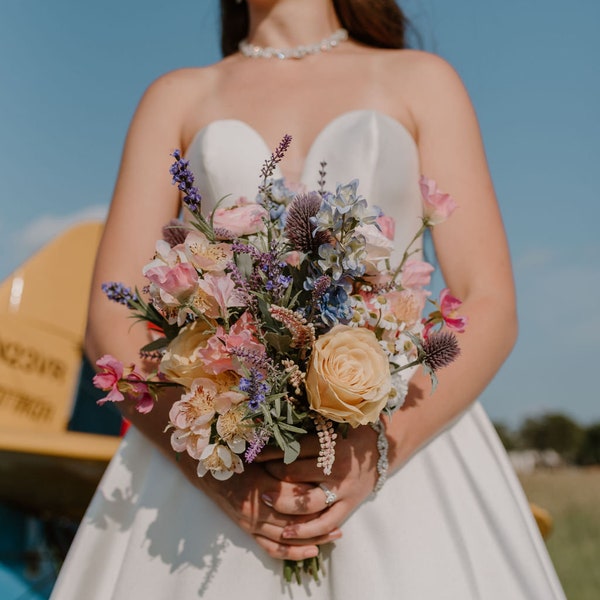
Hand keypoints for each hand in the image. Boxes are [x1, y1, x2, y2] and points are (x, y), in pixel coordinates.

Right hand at [192, 459, 342, 560]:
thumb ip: (282, 458)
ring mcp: (250, 522)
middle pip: (295, 521)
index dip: (316, 496)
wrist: (205, 466)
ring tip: (335, 535)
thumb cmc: (233, 453)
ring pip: (287, 537)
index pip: (295, 497)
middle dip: (320, 522)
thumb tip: (313, 460)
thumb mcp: (259, 451)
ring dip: (312, 539)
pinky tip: (312, 551)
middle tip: (342, 518)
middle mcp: (255, 508)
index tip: (335, 491)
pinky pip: (271, 548)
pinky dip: (292, 553)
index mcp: (260, 484)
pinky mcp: (247, 530)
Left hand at [258, 424, 378, 543]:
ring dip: (283, 503)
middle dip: (271, 474)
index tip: (254, 453)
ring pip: (308, 503)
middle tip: (255, 473)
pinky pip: (325, 523)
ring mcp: (343, 490)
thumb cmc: (350, 432)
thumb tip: (274, 421)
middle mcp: (337, 467)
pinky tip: (286, 533)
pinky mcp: (348, 506)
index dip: (270, 452)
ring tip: (265, 498)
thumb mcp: (330, 424)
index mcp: (331, 444)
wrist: (381, 449)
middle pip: (295, 474)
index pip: (293, 449)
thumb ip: (306, 425)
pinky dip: (306, 530)